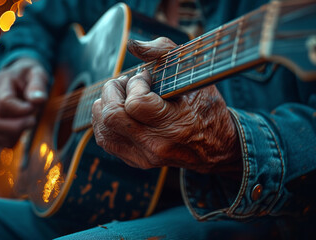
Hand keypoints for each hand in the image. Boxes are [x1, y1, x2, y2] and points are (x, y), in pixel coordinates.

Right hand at [0, 58, 48, 147]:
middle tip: (34, 121)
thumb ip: (38, 85)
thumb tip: (38, 100)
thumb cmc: (32, 75)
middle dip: (17, 125)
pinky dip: (7, 140)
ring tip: (29, 126)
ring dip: (13, 134)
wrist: (23, 77)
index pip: (3, 102)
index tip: (34, 109)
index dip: (20, 110)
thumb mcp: (38, 73)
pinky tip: (21, 135)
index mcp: (1, 81)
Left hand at [92, 37, 241, 173]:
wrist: (216, 147)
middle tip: (125, 83)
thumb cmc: (206, 108)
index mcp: (175, 125)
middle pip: (112, 117)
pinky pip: (106, 140)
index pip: (135, 104)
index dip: (135, 84)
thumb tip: (132, 46)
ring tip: (122, 97)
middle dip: (111, 91)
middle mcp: (156, 145)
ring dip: (106, 105)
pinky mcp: (135, 160)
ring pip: (103, 129)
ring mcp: (144, 156)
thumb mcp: (194, 75)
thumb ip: (164, 52)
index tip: (146, 78)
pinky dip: (105, 121)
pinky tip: (120, 111)